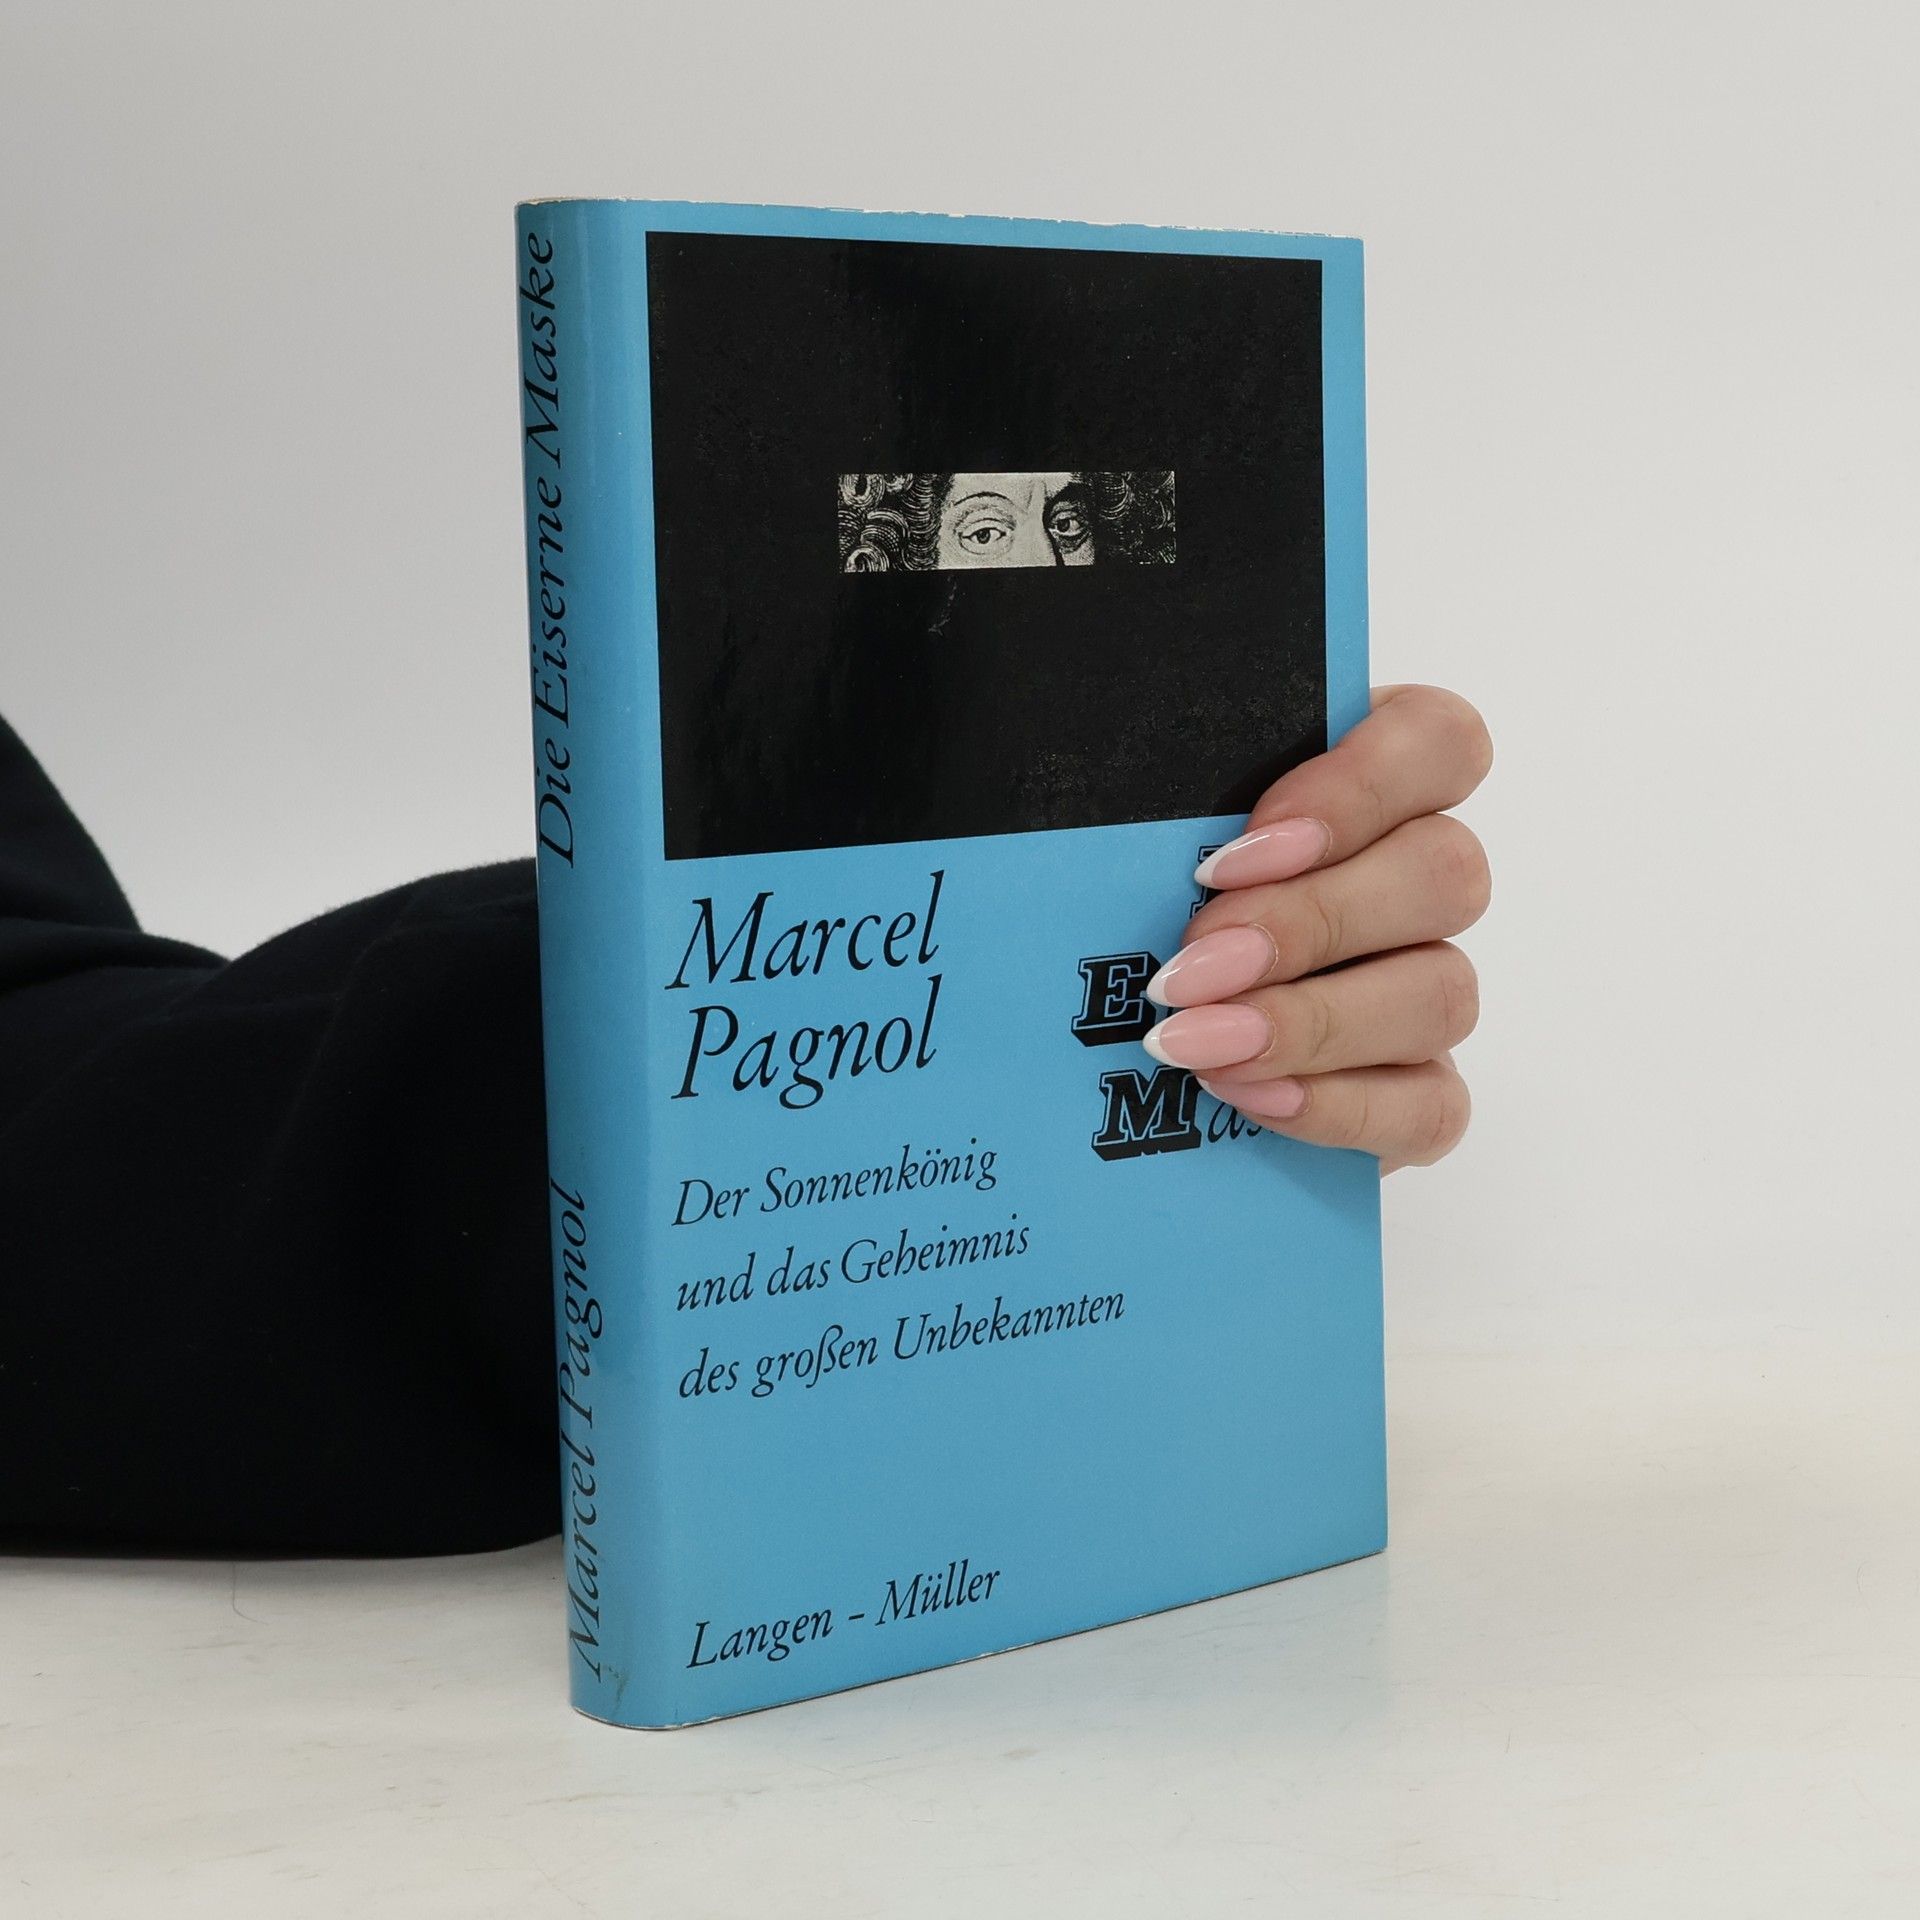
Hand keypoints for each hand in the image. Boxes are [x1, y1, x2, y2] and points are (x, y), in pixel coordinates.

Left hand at [1142, 685, 1492, 1172]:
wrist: (1104, 1053)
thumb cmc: (1117, 904)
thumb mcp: (1125, 828)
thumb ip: (1152, 796)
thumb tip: (1097, 775)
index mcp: (1365, 780)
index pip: (1439, 741)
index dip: (1360, 788)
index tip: (1236, 852)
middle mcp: (1415, 878)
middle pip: (1447, 874)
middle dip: (1310, 923)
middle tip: (1192, 965)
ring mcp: (1426, 987)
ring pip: (1444, 991)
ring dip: (1314, 1021)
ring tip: (1197, 1041)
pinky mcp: (1419, 1091)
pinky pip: (1430, 1106)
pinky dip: (1339, 1105)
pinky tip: (1247, 1093)